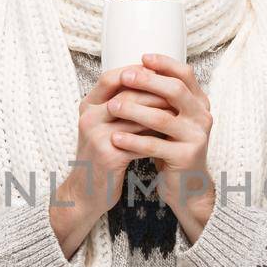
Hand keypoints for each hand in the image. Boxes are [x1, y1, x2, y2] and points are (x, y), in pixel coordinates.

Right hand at [49, 66, 174, 257]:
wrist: (86, 193)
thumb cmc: (102, 156)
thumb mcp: (105, 127)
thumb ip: (121, 108)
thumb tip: (153, 86)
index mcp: (87, 106)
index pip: (110, 78)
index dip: (136, 73)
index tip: (160, 74)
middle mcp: (89, 118)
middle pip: (126, 94)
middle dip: (155, 92)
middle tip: (179, 93)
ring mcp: (96, 136)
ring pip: (135, 116)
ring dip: (160, 113)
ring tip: (179, 113)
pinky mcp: (107, 156)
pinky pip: (138, 141)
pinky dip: (156, 137)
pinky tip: (170, 137)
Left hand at [107, 53, 216, 239]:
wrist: (186, 184)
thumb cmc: (172, 146)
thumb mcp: (170, 118)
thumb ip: (160, 98)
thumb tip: (133, 69)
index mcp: (199, 102)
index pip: (185, 75)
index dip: (165, 64)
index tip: (142, 57)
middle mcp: (202, 116)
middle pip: (175, 91)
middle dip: (148, 81)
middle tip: (124, 76)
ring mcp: (197, 137)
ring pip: (162, 118)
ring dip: (134, 110)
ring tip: (112, 107)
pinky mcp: (187, 157)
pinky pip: (156, 146)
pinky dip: (133, 141)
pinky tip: (115, 138)